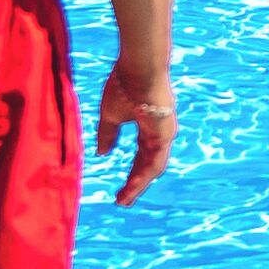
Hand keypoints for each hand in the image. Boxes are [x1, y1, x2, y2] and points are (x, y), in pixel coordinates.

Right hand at [96, 59, 176, 204]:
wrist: (138, 68)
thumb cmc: (125, 85)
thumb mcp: (111, 114)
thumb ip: (108, 135)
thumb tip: (102, 154)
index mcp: (148, 126)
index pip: (141, 156)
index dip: (132, 173)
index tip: (120, 190)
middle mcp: (160, 132)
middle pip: (148, 165)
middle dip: (135, 184)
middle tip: (123, 201)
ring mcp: (165, 133)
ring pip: (153, 167)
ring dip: (139, 185)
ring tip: (125, 200)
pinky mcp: (166, 133)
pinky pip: (156, 161)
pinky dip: (144, 176)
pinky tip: (133, 187)